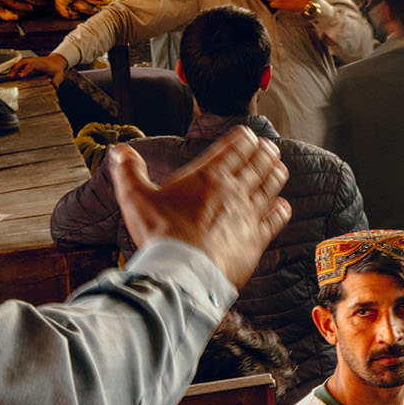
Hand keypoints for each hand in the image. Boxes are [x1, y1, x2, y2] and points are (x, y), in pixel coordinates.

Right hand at [7, 52, 69, 83]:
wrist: (56, 61)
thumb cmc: (56, 69)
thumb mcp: (59, 75)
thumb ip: (56, 80)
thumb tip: (54, 86)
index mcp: (41, 64)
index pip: (32, 65)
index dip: (26, 70)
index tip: (21, 76)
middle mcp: (34, 61)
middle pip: (23, 63)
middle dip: (16, 69)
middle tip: (10, 76)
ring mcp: (31, 61)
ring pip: (20, 63)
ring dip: (13, 69)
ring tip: (8, 76)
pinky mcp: (28, 62)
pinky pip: (19, 64)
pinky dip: (14, 68)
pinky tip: (10, 74)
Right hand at [107, 126, 289, 287]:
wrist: (184, 270)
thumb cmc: (160, 233)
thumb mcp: (136, 197)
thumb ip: (129, 171)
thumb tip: (121, 152)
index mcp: (208, 176)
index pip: (233, 149)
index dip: (244, 139)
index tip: (250, 134)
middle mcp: (233, 191)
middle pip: (256, 165)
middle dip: (264, 153)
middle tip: (270, 147)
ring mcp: (248, 214)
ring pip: (269, 187)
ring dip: (275, 175)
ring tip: (280, 167)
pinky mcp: (256, 238)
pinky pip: (275, 220)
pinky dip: (280, 210)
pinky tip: (283, 205)